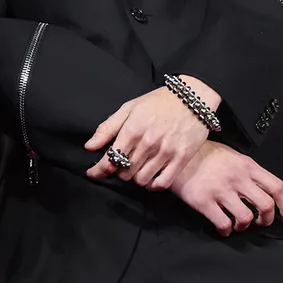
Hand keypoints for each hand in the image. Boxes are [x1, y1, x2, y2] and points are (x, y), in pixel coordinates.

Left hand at [84, 76, 220, 188]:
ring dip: (136, 178)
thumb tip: (89, 146)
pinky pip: (162, 182)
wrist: (193, 97)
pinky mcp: (181, 159)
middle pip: (125, 172)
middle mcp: (148, 143)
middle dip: (120, 170)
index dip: (98, 170)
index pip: (110, 159)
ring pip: (141, 179)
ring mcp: (166, 152)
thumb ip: (108, 128)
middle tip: (123, 164)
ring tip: (137, 169)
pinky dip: (153, 185)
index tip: (93, 174)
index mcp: (133, 129)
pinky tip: (150, 179)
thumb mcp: (129, 108)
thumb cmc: (158, 102)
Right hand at [169, 141, 282, 235]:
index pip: (278, 187)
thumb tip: (264, 192)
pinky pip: (224, 224)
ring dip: (244, 226)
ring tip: (237, 224)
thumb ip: (249, 172)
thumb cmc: (205, 155)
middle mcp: (237, 177)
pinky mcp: (204, 201)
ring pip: (246, 218)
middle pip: (266, 205)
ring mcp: (220, 190)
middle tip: (259, 222)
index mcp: (248, 165)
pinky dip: (226, 230)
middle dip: (266, 220)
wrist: (176, 153)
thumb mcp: (233, 156)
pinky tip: (223, 227)